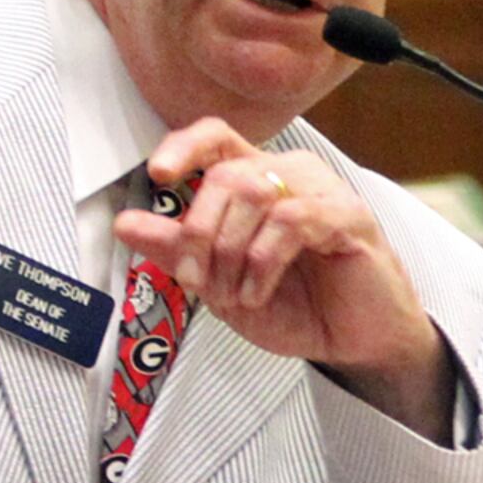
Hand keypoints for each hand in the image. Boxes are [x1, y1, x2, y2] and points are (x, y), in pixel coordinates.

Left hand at [115, 120, 457, 437]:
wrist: (354, 344)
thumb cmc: (300, 305)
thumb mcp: (222, 284)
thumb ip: (178, 252)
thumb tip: (128, 225)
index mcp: (257, 182)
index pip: (215, 138)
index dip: (183, 147)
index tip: (159, 176)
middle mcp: (289, 177)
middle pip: (224, 174)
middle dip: (198, 233)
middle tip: (198, 280)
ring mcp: (322, 193)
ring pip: (254, 193)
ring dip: (230, 252)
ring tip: (236, 293)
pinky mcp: (349, 217)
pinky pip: (291, 219)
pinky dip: (263, 261)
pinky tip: (259, 289)